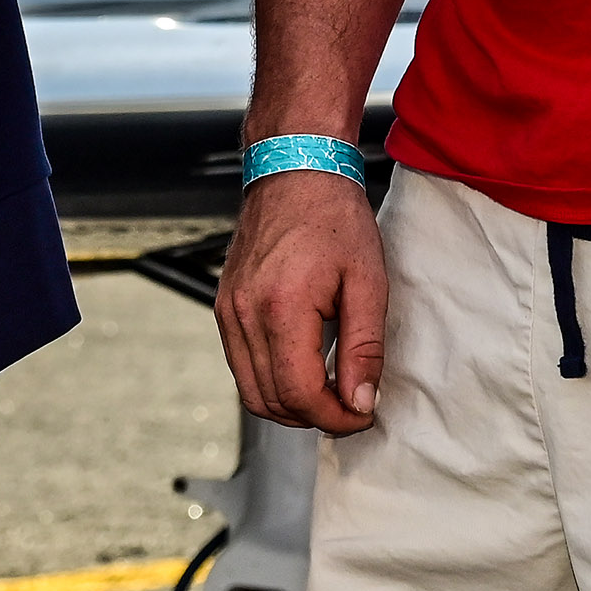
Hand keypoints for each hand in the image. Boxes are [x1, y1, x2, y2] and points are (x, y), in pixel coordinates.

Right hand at [217, 167, 386, 432]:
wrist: (293, 172)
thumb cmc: (334, 220)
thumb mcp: (367, 283)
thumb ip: (364, 349)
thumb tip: (361, 402)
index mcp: (281, 307)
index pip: (301, 394)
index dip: (336, 418)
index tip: (365, 413)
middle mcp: (244, 313)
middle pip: (272, 401)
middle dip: (315, 417)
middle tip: (352, 407)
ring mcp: (227, 311)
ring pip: (252, 391)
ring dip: (291, 405)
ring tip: (330, 393)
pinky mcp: (223, 307)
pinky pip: (241, 366)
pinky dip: (270, 382)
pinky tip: (304, 370)